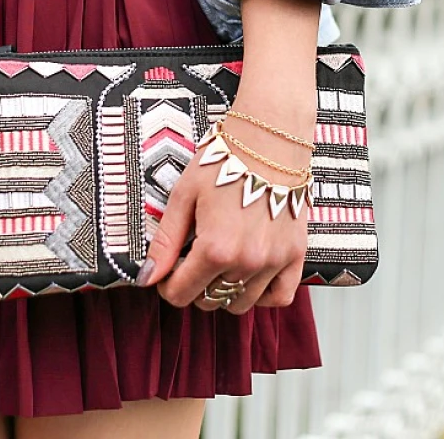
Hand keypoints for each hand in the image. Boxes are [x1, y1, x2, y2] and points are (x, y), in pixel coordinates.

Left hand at [135, 93, 315, 313]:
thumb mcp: (184, 195)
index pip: (180, 294)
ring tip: (221, 264)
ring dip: (225, 290)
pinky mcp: (296, 254)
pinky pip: (280, 297)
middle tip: (195, 259)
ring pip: (241, 303)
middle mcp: (246, 262)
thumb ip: (166, 240)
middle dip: (194, 285)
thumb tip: (148, 278)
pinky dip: (263, 295)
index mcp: (215, 248)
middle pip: (209, 300)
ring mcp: (274, 261)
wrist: (270, 139)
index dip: (167, 285)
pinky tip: (250, 276)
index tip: (169, 270)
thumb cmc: (224, 160)